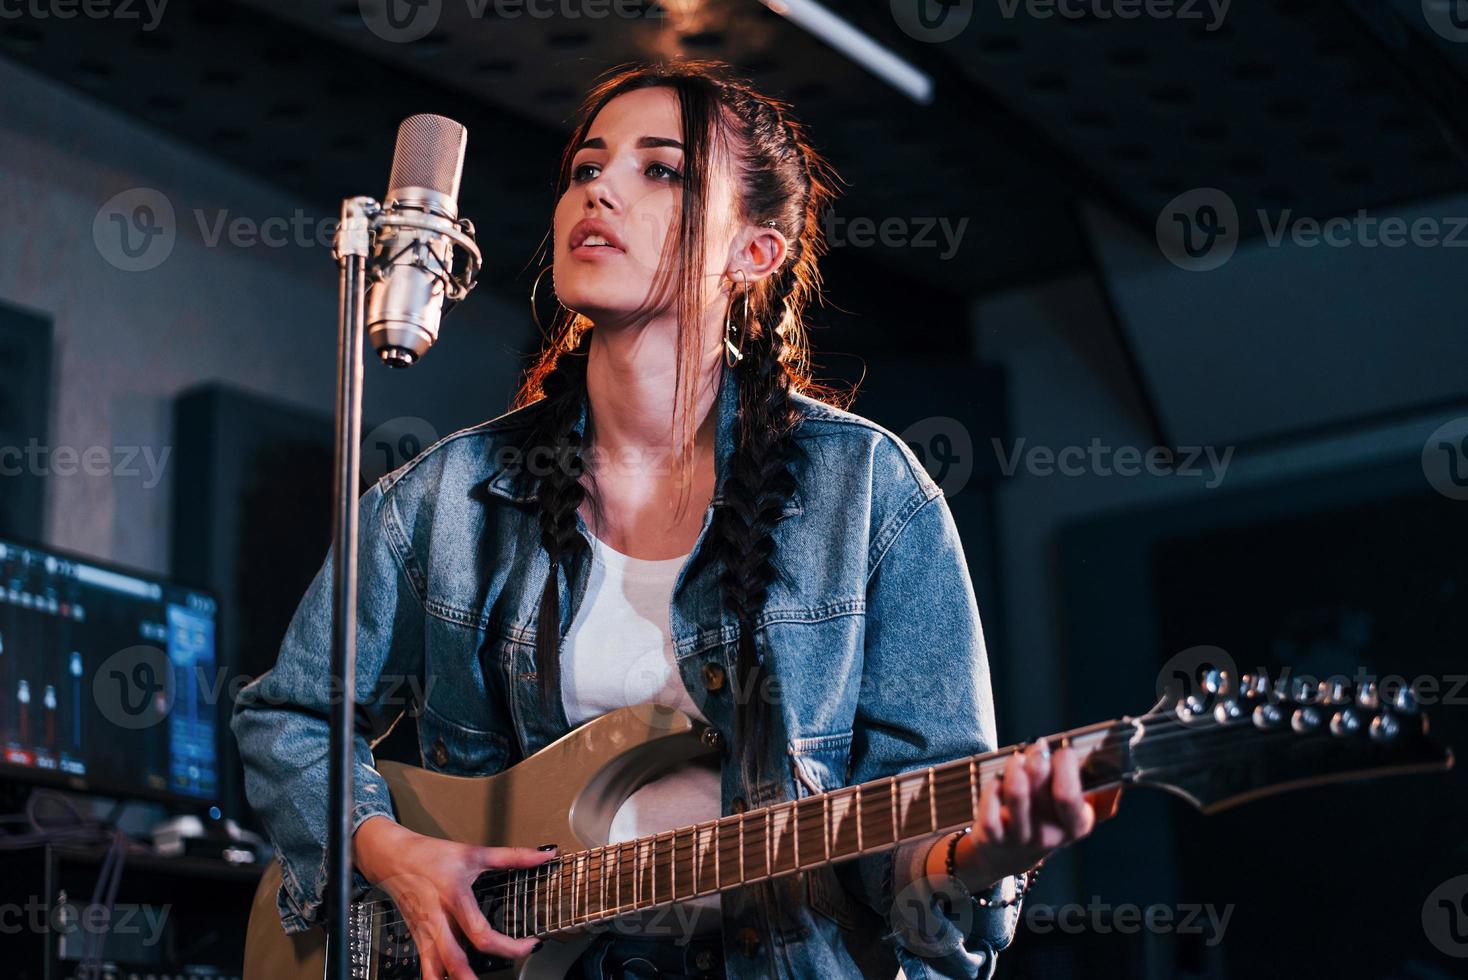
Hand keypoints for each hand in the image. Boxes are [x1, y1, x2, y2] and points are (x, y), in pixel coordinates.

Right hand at [352, 815, 557, 979]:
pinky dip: (436, 979)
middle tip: (509, 971)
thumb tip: (543, 856)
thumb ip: (513, 856)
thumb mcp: (474, 853)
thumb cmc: (430, 855)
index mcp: (455, 897)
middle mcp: (438, 920)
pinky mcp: (417, 939)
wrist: (391, 857)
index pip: (482, 934)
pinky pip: (425, 968)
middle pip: (456, 962)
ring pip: (436, 971)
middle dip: (476, 979)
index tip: (530, 944)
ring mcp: (425, 933)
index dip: (509, 946)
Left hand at [927, 740, 1122, 891]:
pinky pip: (990, 809)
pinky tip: (996, 781)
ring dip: (1015, 767)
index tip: (1063, 749)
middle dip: (1041, 760)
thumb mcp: (1076, 812)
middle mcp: (1049, 836)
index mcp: (1076, 826)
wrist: (1009, 855)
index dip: (1066, 767)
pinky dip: (991, 788)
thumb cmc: (1046, 820)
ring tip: (1016, 758)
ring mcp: (1020, 838)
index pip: (1071, 796)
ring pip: (1016, 794)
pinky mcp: (993, 837)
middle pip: (1044, 790)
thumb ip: (1099, 792)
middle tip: (1037, 747)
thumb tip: (1117, 765)